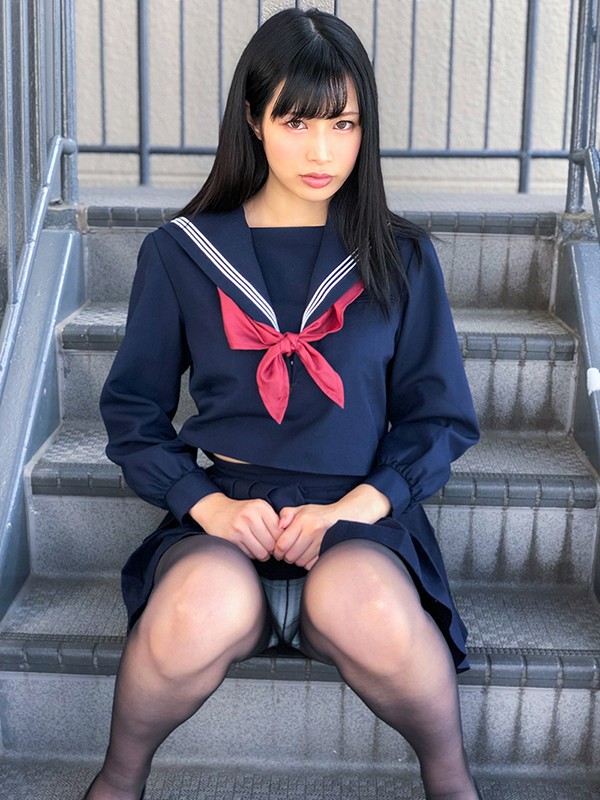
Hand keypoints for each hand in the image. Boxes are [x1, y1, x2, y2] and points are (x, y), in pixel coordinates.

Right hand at [188, 492, 280, 560]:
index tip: (278, 543)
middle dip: (272, 549)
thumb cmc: (241, 512)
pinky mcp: (231, 539)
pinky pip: (249, 555)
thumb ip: (273, 520)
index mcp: (260, 507)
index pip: (280, 532)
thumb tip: (288, 537)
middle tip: (268, 548)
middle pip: (271, 544)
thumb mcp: (258, 508)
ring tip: (259, 548)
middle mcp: (250, 516)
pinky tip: (248, 546)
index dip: (281, 541)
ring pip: (262, 552)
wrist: (215, 510)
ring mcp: (239, 528)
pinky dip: (251, 554)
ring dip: (262, 554)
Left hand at [275, 483, 391, 569]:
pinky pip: (311, 565)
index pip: (282, 544)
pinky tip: (309, 555)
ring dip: (298, 560)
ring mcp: (321, 542)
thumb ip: (286, 514)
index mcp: (303, 520)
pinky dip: (308, 563)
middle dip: (287, 556)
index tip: (278, 551)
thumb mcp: (301, 509)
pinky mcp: (327, 551)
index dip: (277, 551)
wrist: (344, 517)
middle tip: (289, 552)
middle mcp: (312, 531)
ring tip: (300, 552)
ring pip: (300, 562)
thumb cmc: (320, 515)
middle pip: (290, 556)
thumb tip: (279, 526)